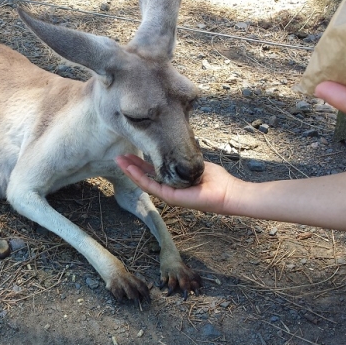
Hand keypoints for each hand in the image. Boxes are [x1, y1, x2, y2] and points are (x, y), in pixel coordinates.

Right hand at [115, 154, 237, 212]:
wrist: (227, 192)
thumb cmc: (216, 180)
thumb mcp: (195, 164)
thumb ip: (182, 158)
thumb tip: (174, 146)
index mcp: (173, 181)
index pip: (152, 172)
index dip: (140, 163)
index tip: (130, 154)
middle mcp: (168, 189)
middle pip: (144, 177)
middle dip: (131, 167)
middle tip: (118, 157)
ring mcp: (169, 194)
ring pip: (144, 182)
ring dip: (131, 171)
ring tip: (119, 161)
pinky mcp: (171, 198)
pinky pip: (152, 186)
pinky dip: (140, 178)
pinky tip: (131, 169)